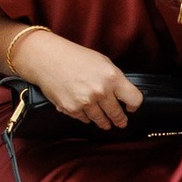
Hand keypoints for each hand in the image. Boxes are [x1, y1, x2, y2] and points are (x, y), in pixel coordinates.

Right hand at [11, 32, 139, 127]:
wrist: (47, 59)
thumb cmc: (75, 57)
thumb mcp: (102, 62)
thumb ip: (114, 79)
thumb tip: (122, 95)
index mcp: (112, 77)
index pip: (134, 99)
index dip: (134, 105)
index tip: (131, 108)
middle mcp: (101, 91)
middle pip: (117, 114)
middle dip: (120, 120)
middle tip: (121, 123)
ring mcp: (86, 102)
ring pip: (101, 120)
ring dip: (104, 123)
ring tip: (106, 124)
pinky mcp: (72, 109)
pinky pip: (85, 119)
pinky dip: (87, 118)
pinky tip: (88, 115)